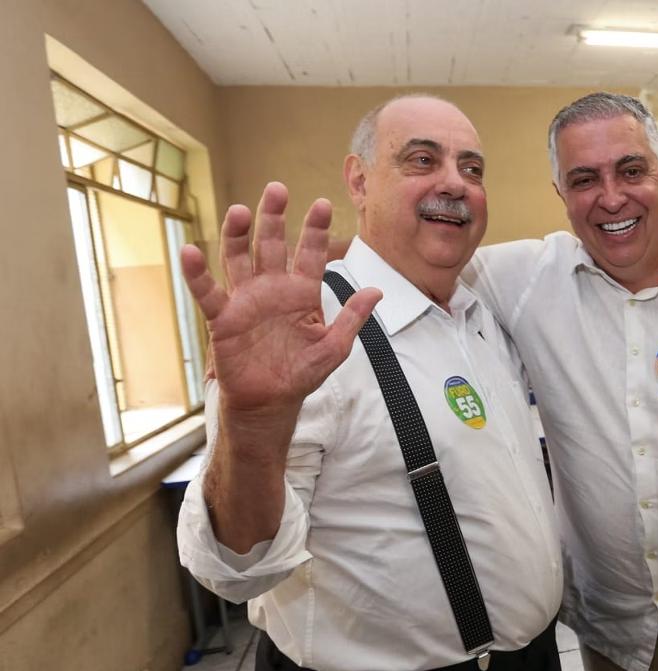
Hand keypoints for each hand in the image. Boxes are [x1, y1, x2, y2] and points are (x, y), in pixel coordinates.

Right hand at [180, 182, 380, 415]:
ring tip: (238, 211)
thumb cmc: (302, 373)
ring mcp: (247, 299)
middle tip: (277, 189)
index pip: (311, 253)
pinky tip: (190, 252)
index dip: (316, 230)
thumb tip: (377, 291)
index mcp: (302, 292)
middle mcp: (273, 288)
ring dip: (237, 235)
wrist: (272, 403)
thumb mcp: (334, 347)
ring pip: (239, 258)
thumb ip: (352, 318)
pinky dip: (197, 274)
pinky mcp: (224, 317)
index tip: (323, 204)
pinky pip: (208, 292)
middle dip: (274, 217)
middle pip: (272, 244)